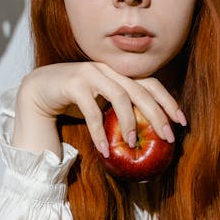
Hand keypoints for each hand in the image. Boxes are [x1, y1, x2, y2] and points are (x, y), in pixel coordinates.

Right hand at [14, 61, 185, 157]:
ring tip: (133, 145)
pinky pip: (92, 111)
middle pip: (141, 90)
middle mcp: (108, 69)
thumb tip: (147, 135)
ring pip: (120, 96)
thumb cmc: (74, 100)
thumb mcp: (102, 105)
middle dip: (157, 115)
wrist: (38, 91)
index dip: (168, 101)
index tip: (182, 122)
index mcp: (119, 73)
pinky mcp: (74, 83)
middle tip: (168, 138)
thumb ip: (120, 111)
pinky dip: (99, 133)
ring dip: (130, 122)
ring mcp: (91, 73)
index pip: (151, 84)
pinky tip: (105, 150)